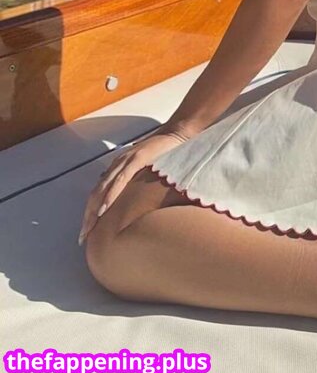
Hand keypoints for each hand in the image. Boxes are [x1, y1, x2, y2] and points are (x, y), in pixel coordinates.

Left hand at [78, 127, 190, 246]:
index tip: (86, 233)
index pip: (98, 194)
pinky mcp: (137, 159)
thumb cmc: (164, 154)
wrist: (178, 134)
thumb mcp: (146, 171)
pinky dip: (110, 195)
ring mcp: (125, 161)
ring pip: (103, 188)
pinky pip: (120, 180)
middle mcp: (117, 164)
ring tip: (88, 228)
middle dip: (87, 217)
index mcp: (118, 169)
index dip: (90, 213)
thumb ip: (133, 181)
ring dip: (94, 210)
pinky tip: (104, 208)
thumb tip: (125, 201)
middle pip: (95, 194)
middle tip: (82, 238)